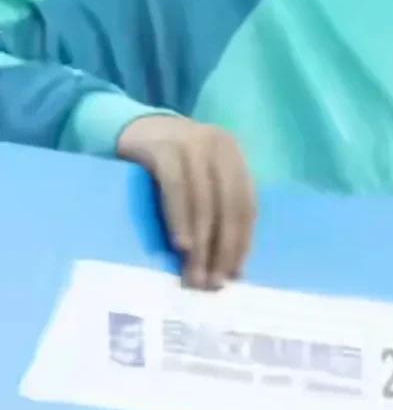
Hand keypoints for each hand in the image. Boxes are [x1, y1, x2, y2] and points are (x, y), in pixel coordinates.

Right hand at [117, 115, 256, 289]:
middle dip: (223, 248)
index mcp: (235, 156)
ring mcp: (192, 143)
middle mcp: (220, 145)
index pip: (247, 206)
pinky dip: (181, 219)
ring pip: (204, 202)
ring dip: (201, 243)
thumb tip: (233, 269)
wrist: (128, 126)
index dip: (242, 242)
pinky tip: (181, 245)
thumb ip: (217, 209)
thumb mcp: (200, 179)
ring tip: (195, 274)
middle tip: (213, 283)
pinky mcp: (163, 147)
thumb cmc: (167, 163)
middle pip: (229, 206)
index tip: (234, 275)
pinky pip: (176, 189)